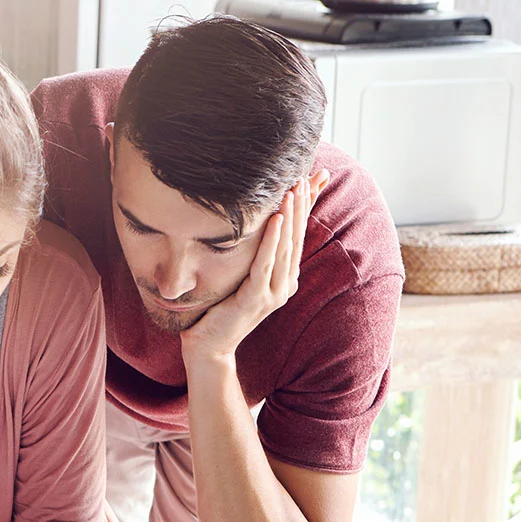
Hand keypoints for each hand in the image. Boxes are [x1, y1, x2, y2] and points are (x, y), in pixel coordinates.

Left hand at [180, 170, 329, 363]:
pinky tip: (276, 219)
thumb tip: (254, 226)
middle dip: (301, 205)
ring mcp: (274, 293)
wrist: (208, 346)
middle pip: (295, 237)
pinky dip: (271, 241)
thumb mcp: (239, 275)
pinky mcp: (257, 299)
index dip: (305, 207)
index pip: (297, 235)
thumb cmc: (219, 309)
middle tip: (305, 175)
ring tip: (293, 189)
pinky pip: (265, 264)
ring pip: (285, 247)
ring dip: (290, 216)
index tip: (312, 178)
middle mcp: (285, 284)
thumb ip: (251, 254)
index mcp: (283, 277)